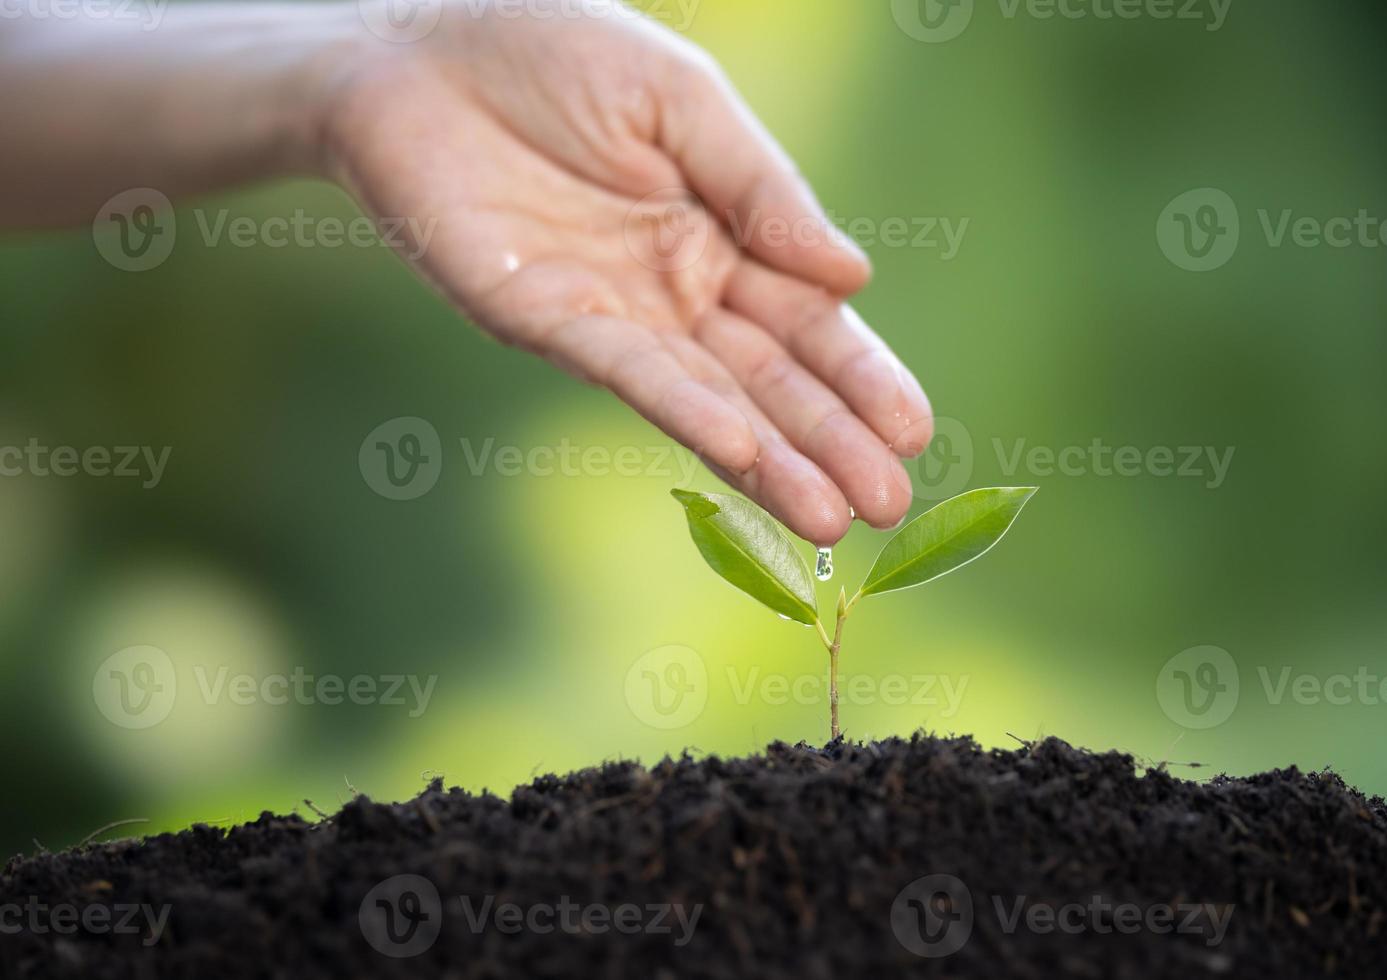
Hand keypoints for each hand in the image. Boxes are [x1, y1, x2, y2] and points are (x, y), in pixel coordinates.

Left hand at [321, 1, 932, 543]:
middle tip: (888, 505)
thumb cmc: (553, 48)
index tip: (915, 431)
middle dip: (831, 441)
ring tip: (833, 519)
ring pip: (710, 396)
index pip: (809, 319)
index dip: (861, 376)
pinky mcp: (546, 320)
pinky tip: (743, 452)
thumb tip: (854, 276)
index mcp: (722, 232)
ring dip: (771, 459)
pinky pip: (629, 371)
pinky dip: (686, 409)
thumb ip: (762, 187)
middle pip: (770, 376)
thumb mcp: (683, 100)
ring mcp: (616, 312)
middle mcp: (676, 287)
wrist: (417, 45)